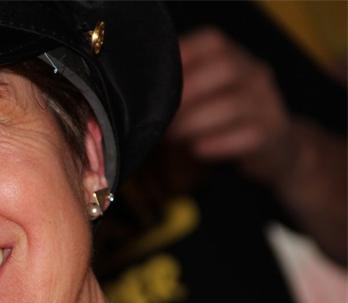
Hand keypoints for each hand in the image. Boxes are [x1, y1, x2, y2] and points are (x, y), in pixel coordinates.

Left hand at [167, 28, 291, 182]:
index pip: (212, 42)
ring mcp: (267, 102)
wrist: (272, 147)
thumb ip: (180, 86)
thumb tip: (140, 95)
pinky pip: (247, 134)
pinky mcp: (271, 133)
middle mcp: (254, 72)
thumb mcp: (206, 94)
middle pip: (224, 68)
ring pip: (233, 104)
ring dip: (194, 122)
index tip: (155, 84)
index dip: (181, 59)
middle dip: (185, 95)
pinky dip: (217, 142)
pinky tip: (196, 149)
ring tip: (172, 137)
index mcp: (235, 56)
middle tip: (161, 119)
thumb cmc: (222, 118)